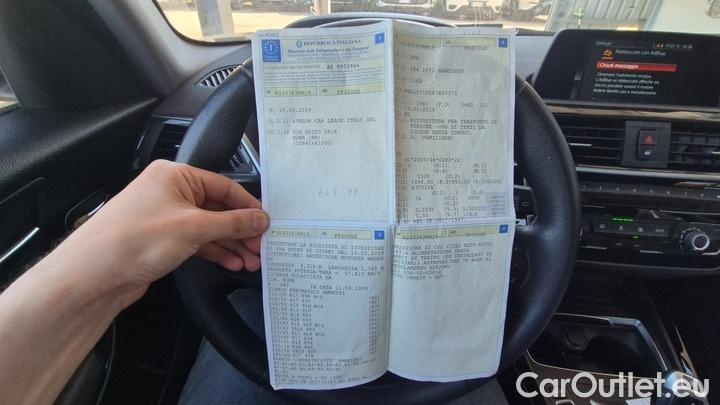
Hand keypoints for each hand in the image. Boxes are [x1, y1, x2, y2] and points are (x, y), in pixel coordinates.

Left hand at [50, 160, 268, 298]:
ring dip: (231, 244)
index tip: (265, 223)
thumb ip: (231, 223)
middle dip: (241, 230)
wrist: (94, 275)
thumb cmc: (132, 240)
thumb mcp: (193, 228)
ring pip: (209, 228)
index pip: (224, 186)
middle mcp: (170, 192)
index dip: (248, 206)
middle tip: (260, 246)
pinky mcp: (162, 240)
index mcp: (175, 176)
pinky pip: (198, 242)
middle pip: (218, 208)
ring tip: (251, 260)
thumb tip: (258, 219)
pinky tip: (231, 262)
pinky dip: (215, 252)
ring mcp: (166, 217)